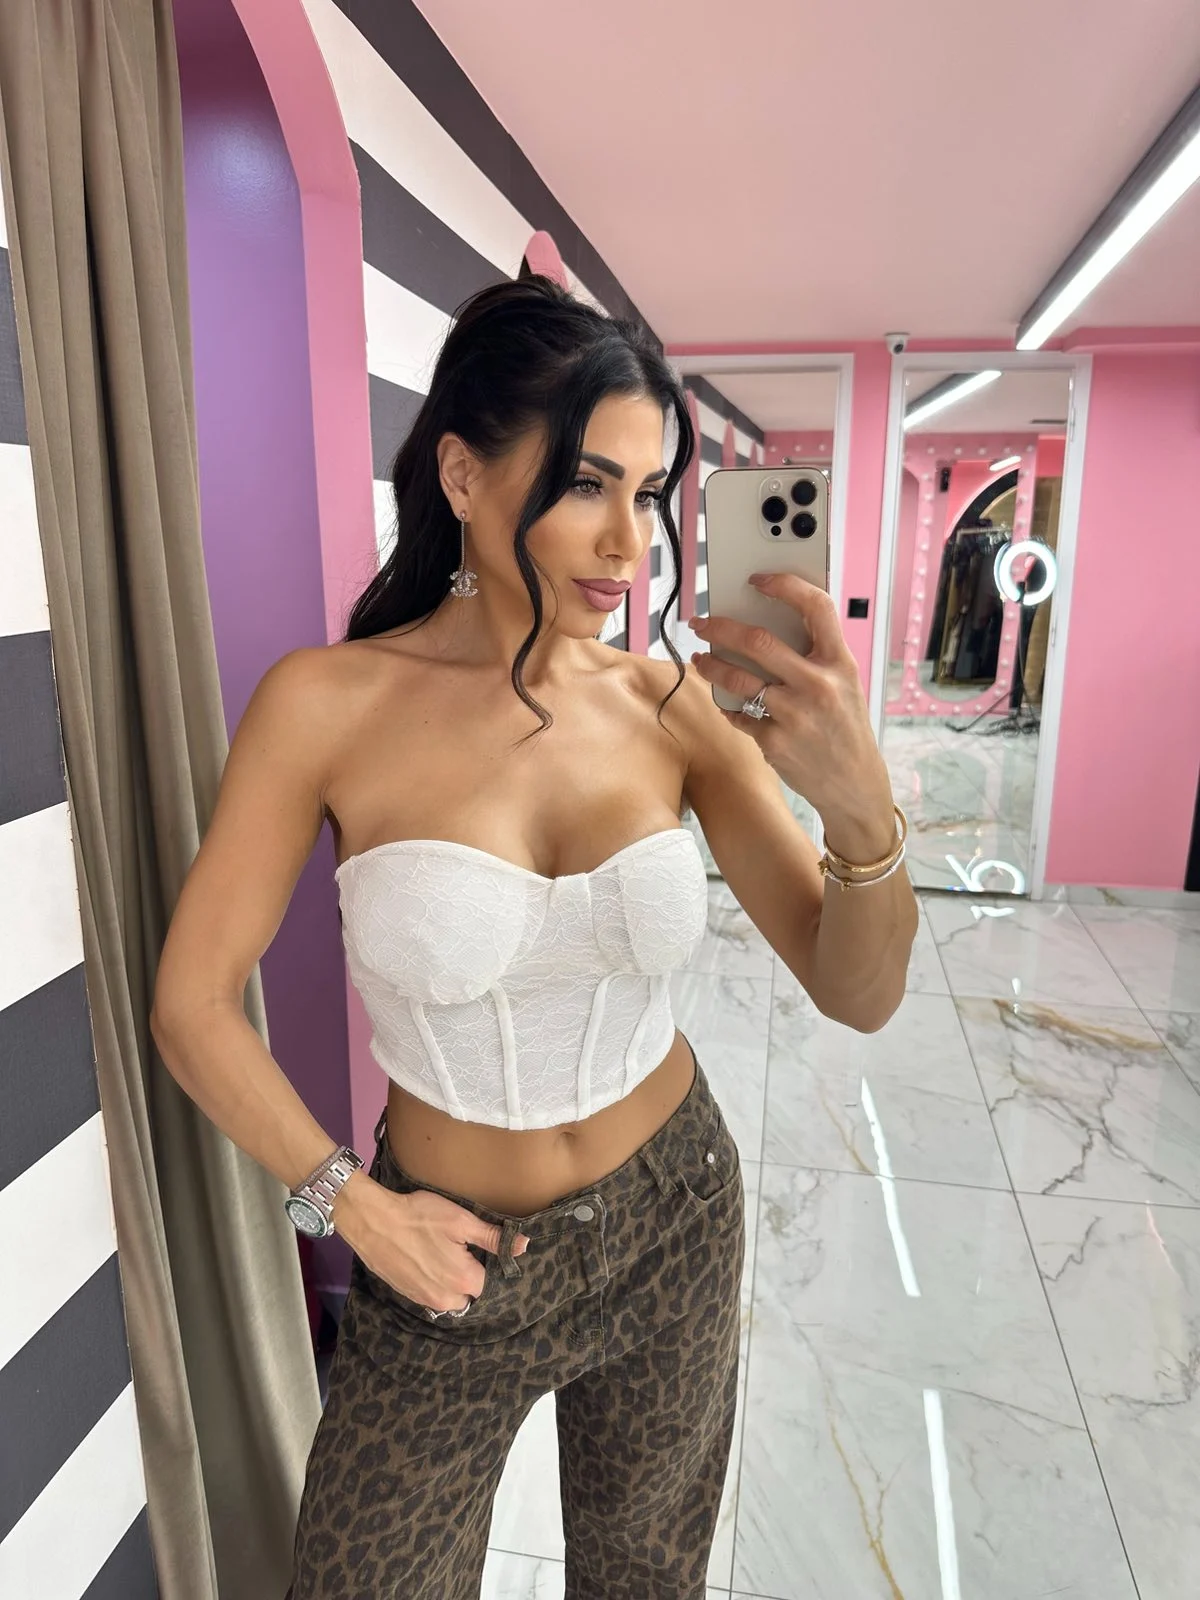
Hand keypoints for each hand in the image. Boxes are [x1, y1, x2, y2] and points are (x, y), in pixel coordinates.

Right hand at [334, 1173, 528, 1311]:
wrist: (373, 1222)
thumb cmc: (419, 1217)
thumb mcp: (461, 1221)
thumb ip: (493, 1238)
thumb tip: (524, 1246)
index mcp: (464, 1280)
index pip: (492, 1283)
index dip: (490, 1265)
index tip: (483, 1249)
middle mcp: (446, 1299)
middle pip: (472, 1293)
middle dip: (472, 1276)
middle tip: (462, 1250)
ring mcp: (425, 1300)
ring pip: (452, 1297)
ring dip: (454, 1282)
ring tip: (445, 1254)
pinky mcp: (409, 1296)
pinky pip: (433, 1296)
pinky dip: (436, 1283)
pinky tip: (429, 1260)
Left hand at [688, 573, 894, 845]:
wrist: (855, 784)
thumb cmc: (846, 728)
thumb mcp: (845, 684)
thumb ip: (815, 656)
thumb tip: (765, 625)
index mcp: (840, 662)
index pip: (815, 607)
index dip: (785, 585)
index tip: (758, 580)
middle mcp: (818, 684)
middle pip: (758, 641)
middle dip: (720, 627)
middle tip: (701, 622)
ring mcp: (794, 714)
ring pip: (737, 677)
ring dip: (710, 665)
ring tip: (700, 659)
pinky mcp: (774, 741)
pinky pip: (738, 714)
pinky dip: (728, 705)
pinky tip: (726, 700)